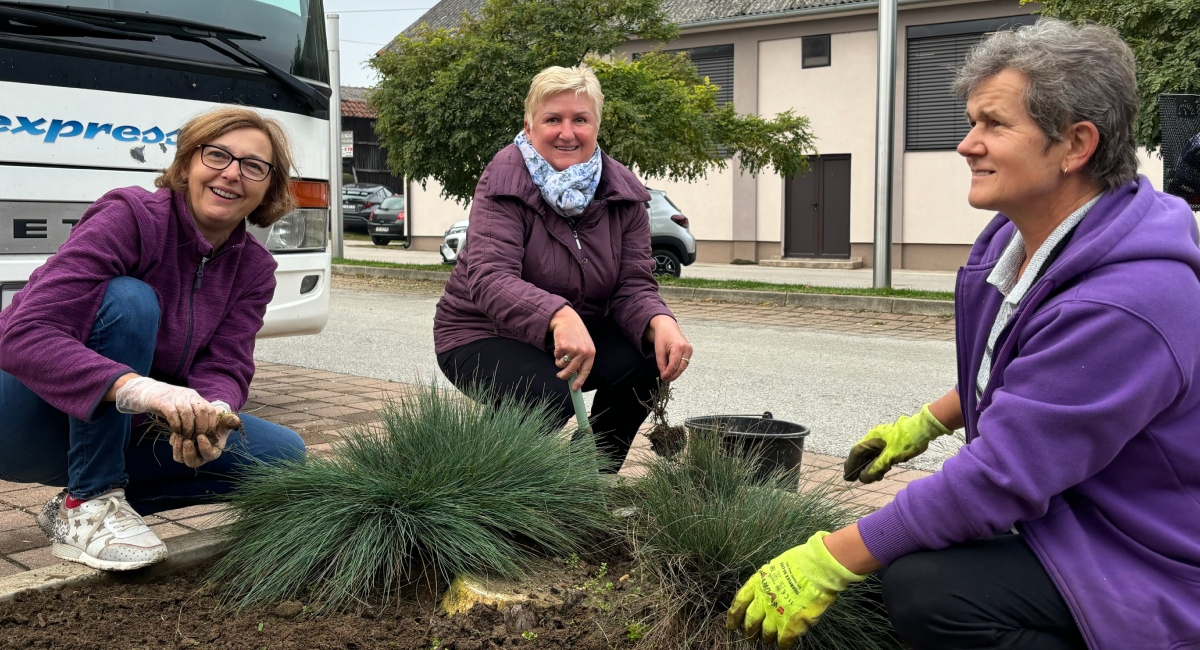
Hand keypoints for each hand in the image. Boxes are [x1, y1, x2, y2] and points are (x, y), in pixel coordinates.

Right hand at [115, 376, 219, 440]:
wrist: (144, 392)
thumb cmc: (166, 403)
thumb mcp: (183, 407)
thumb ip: (193, 415)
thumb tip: (204, 431)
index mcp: (194, 396)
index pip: (210, 409)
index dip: (210, 423)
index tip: (206, 435)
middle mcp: (187, 395)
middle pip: (201, 411)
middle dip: (201, 427)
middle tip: (195, 437)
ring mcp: (175, 397)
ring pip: (187, 413)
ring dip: (188, 428)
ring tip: (185, 436)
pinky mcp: (162, 401)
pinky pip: (173, 414)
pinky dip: (176, 424)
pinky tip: (175, 430)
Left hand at [170, 402, 240, 467]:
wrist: (207, 418)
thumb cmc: (218, 421)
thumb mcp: (225, 419)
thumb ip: (230, 420)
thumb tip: (235, 420)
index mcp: (214, 451)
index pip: (209, 456)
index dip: (205, 448)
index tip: (201, 436)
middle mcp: (201, 455)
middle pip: (192, 462)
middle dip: (188, 453)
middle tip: (187, 441)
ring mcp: (190, 453)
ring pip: (181, 459)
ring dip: (179, 449)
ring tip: (180, 436)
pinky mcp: (181, 448)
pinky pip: (175, 451)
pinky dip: (175, 443)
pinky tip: (177, 433)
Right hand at [549, 306, 594, 390]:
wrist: (567, 319)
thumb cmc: (575, 333)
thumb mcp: (584, 345)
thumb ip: (582, 358)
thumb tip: (575, 375)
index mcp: (590, 352)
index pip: (586, 370)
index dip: (580, 380)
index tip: (575, 388)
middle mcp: (583, 352)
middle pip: (571, 370)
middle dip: (564, 376)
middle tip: (560, 376)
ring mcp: (573, 349)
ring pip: (562, 364)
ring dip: (559, 362)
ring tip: (561, 353)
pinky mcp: (563, 346)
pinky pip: (556, 357)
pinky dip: (556, 354)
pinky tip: (559, 345)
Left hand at [645, 315, 691, 381]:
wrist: (668, 326)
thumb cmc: (663, 336)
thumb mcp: (659, 350)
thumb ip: (661, 363)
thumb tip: (664, 374)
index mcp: (678, 347)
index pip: (674, 365)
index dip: (668, 373)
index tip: (663, 378)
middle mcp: (686, 349)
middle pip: (681, 367)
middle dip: (674, 375)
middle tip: (666, 380)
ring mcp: (689, 350)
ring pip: (684, 366)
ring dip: (676, 372)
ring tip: (668, 376)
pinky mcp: (689, 351)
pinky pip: (685, 362)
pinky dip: (679, 367)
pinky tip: (673, 370)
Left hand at [726, 532, 867, 648]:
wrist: (816, 569)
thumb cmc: (798, 563)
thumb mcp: (773, 568)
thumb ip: (766, 584)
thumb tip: (765, 593)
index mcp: (757, 585)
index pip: (739, 604)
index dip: (734, 617)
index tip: (731, 625)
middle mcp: (763, 602)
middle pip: (750, 622)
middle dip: (749, 631)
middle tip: (750, 635)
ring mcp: (776, 615)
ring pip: (765, 634)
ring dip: (766, 638)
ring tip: (767, 639)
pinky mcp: (791, 626)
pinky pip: (783, 641)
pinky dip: (782, 644)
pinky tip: (783, 644)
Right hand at [844, 404, 951, 482]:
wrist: (923, 430)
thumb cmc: (906, 442)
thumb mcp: (890, 457)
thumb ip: (876, 468)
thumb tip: (863, 478)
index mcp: (871, 439)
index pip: (856, 453)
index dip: (851, 465)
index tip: (847, 477)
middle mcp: (874, 439)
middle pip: (862, 454)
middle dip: (859, 467)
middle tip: (854, 479)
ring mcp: (882, 441)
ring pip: (871, 455)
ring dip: (869, 467)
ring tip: (869, 478)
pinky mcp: (890, 443)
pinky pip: (879, 455)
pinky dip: (878, 464)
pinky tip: (881, 472)